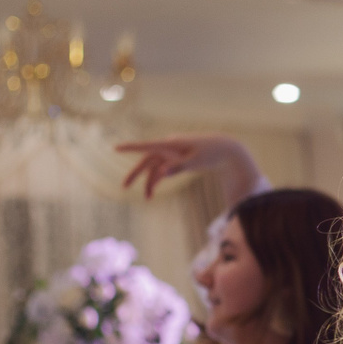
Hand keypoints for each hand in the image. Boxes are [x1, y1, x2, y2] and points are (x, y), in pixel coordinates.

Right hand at [116, 135, 265, 201]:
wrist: (226, 149)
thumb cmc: (212, 153)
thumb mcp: (196, 161)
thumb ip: (178, 167)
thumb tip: (161, 173)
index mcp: (171, 144)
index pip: (147, 146)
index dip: (131, 148)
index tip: (115, 148)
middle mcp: (169, 147)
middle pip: (148, 160)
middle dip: (136, 174)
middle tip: (124, 187)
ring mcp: (173, 152)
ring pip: (155, 167)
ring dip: (150, 182)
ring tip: (147, 199)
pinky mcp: (178, 158)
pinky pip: (163, 168)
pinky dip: (159, 178)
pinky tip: (153, 190)